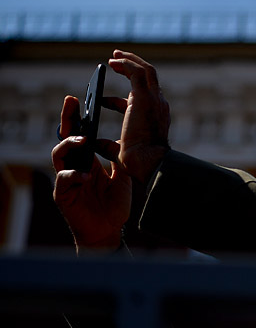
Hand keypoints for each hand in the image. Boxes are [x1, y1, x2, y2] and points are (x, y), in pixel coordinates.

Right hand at [53, 96, 131, 253]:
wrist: (109, 230)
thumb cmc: (113, 204)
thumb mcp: (121, 176)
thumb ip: (118, 159)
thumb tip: (124, 139)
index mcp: (87, 160)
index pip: (79, 134)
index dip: (78, 117)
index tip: (81, 98)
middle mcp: (74, 166)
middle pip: (65, 138)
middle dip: (67, 119)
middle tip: (71, 102)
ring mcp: (67, 179)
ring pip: (58, 155)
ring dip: (69, 145)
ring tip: (82, 139)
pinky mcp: (64, 195)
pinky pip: (63, 181)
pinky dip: (73, 175)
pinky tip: (85, 175)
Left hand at [106, 50, 170, 183]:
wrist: (148, 162)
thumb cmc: (136, 162)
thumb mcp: (118, 150)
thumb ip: (106, 144)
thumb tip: (92, 142)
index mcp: (154, 117)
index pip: (139, 103)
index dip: (118, 101)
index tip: (102, 101)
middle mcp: (157, 105)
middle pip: (149, 79)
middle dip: (133, 66)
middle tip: (117, 59)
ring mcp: (154, 99)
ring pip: (146, 70)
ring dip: (130, 60)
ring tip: (115, 55)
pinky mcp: (145, 96)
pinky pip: (137, 72)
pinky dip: (126, 64)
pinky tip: (113, 62)